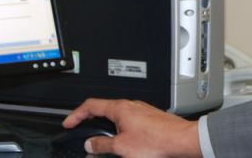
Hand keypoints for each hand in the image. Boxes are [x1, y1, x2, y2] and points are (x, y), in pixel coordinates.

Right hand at [63, 98, 201, 157]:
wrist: (182, 141)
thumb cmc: (158, 141)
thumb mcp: (123, 147)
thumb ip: (103, 145)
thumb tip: (91, 144)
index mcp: (120, 108)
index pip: (91, 106)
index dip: (76, 115)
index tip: (69, 123)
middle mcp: (131, 106)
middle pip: (104, 110)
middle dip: (91, 121)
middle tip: (82, 129)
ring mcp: (142, 112)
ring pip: (117, 117)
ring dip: (107, 128)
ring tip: (103, 142)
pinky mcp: (150, 120)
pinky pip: (129, 122)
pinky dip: (120, 130)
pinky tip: (124, 142)